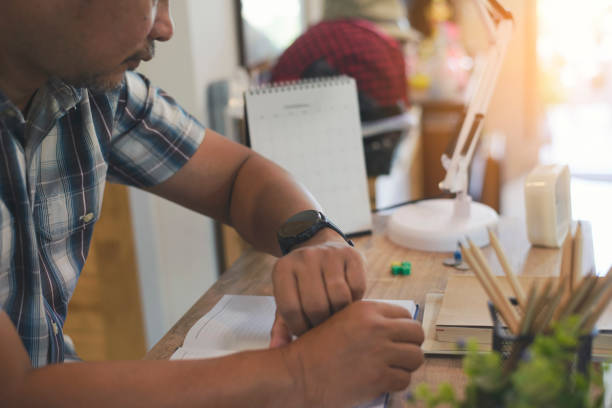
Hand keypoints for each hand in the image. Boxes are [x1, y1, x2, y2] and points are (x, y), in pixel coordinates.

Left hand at [271, 229, 365, 344]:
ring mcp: (329, 254)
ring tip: (336, 315)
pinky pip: (357, 287)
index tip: (305, 333)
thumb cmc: (302, 282)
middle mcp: (305, 257)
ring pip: (339, 297)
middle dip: (321, 323)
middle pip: (316, 305)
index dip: (299, 328)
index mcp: (283, 269)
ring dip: (340, 313)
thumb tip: (276, 349)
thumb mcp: (288, 297)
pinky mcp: (352, 254)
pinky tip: (348, 300)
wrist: (321, 247)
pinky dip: (355, 300)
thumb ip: (281, 325)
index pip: (290, 309)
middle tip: (323, 327)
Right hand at [282, 301, 424, 407]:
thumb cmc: (315, 350)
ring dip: (405, 365)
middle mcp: (376, 327)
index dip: (403, 329)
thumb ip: (369, 321)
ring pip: (415, 357)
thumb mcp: (341, 320)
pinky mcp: (379, 377)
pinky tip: (381, 382)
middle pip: (416, 333)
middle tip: (399, 355)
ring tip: (391, 369)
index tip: (396, 339)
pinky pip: (404, 379)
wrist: (298, 374)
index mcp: (367, 310)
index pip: (405, 315)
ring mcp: (379, 352)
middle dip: (410, 345)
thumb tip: (396, 330)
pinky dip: (395, 383)